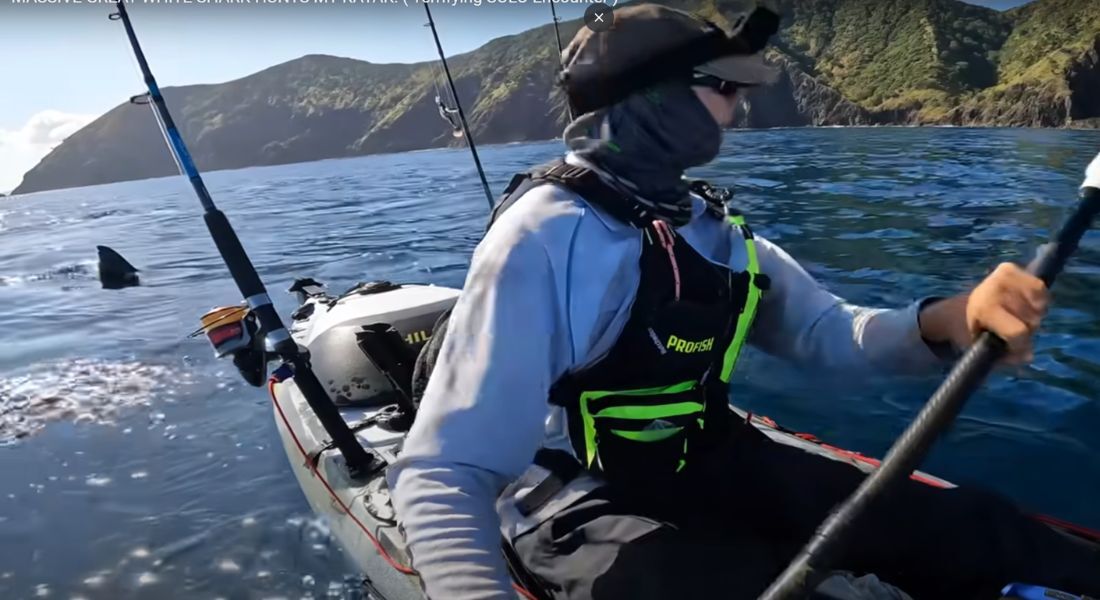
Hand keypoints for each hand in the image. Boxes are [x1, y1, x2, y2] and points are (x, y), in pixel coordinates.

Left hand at [919, 263, 1049, 363]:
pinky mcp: (1009, 267)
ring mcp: (1002, 275)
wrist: (958, 308)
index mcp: (985, 309)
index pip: (1018, 332)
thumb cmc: (976, 332)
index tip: (1013, 345)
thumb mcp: (985, 349)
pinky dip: (1038, 300)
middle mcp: (994, 288)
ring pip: (1039, 306)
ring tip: (1016, 315)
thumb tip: (1028, 356)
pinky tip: (1025, 304)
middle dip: (1027, 328)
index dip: (1020, 344)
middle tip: (1011, 326)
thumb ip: (1006, 356)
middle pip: (1032, 320)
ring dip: (1033, 315)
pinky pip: (1040, 288)